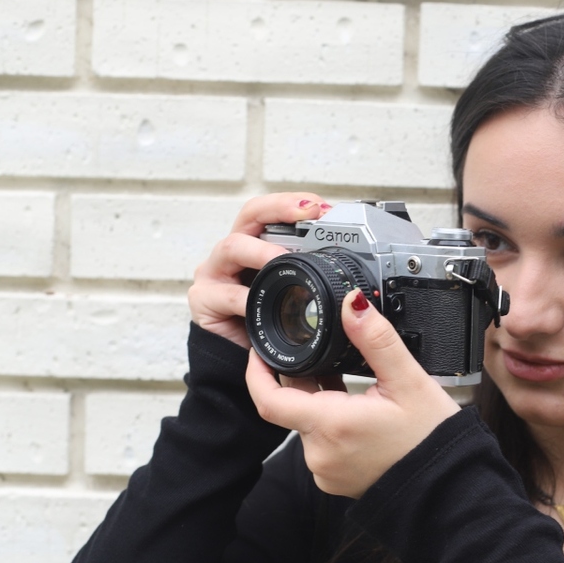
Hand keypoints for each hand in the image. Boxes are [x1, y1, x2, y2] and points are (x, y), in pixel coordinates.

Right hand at [188, 193, 328, 347]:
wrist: (244, 358)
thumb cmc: (272, 321)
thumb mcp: (298, 297)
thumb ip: (320, 282)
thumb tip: (360, 281)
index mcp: (258, 243)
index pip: (275, 211)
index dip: (298, 204)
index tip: (325, 207)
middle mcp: (235, 251)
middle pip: (251, 213)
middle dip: (280, 208)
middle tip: (309, 213)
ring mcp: (216, 272)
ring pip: (233, 247)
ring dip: (261, 251)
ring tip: (283, 257)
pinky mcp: (203, 299)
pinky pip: (226, 294)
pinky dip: (245, 298)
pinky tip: (259, 301)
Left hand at [246, 290, 462, 498]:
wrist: (449, 486)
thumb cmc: (431, 439)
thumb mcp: (408, 380)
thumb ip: (375, 339)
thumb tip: (352, 303)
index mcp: (331, 426)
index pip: (269, 399)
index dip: (257, 372)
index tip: (259, 351)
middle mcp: (319, 454)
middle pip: (290, 407)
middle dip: (305, 380)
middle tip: (329, 358)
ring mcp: (325, 471)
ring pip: (306, 424)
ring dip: (320, 402)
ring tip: (352, 385)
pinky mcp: (335, 479)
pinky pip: (320, 443)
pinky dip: (330, 423)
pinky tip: (358, 412)